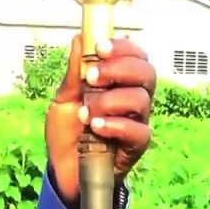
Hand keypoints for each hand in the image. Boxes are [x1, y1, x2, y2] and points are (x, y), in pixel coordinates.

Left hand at [45, 35, 156, 204]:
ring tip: (88, 112)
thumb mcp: (63, 99)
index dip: (122, 48)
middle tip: (93, 78)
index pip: (135, 56)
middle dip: (119, 69)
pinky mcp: (136, 146)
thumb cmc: (68, 133)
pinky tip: (96, 128)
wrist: (64, 170)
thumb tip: (80, 38)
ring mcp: (137, 121)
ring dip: (110, 101)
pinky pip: (138, 131)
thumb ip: (74, 72)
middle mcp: (132, 98)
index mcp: (118, 82)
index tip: (100, 47)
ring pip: (141, 99)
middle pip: (146, 72)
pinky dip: (115, 125)